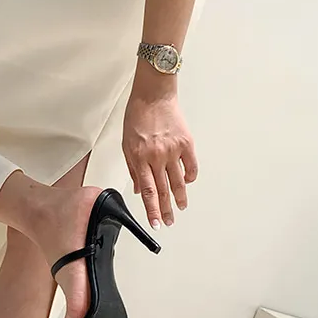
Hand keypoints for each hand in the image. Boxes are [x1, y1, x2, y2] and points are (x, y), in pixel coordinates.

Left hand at [122, 74, 198, 230]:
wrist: (153, 94)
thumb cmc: (138, 115)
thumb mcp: (127, 143)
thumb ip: (132, 168)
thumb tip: (137, 188)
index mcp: (140, 157)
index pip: (147, 191)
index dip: (152, 210)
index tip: (155, 223)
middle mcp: (157, 156)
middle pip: (163, 191)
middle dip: (166, 210)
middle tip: (168, 222)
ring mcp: (172, 150)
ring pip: (178, 182)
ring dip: (179, 198)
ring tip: (180, 207)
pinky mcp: (186, 142)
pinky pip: (191, 166)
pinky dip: (190, 177)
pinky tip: (187, 182)